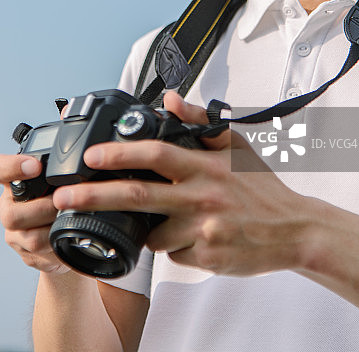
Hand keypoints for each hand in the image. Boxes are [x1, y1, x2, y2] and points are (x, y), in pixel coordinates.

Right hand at [0, 154, 69, 273]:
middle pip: (11, 214)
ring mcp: (15, 233)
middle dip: (44, 209)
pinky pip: (42, 256)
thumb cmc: (67, 194)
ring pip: (30, 238)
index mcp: (13, 180)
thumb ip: (65, 165)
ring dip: (55, 230)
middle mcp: (8, 206)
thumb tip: (88, 156)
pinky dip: (59, 248)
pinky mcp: (27, 254)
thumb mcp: (64, 174)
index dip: (9, 167)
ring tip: (72, 220)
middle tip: (65, 203)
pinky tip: (68, 239)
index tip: (35, 166)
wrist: (69, 230)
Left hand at [52, 93, 311, 276]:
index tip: (90, 156)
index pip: (156, 154)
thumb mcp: (235, 144)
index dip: (120, 153)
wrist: (295, 230)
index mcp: (206, 165)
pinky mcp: (206, 258)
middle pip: (137, 195)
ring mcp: (203, 230)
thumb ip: (198, 120)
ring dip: (147, 227)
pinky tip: (194, 235)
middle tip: (64, 199)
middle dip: (94, 197)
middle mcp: (202, 197)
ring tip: (166, 218)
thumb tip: (168, 100)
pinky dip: (174, 244)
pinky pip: (173, 253)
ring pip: (153, 233)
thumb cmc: (262, 185)